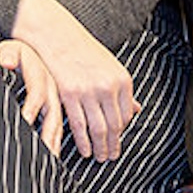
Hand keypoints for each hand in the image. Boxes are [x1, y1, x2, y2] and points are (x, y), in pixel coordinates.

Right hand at [8, 0, 134, 160]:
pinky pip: (79, 125)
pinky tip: (85, 150)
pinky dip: (83, 141)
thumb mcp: (109, 66)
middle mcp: (108, 86)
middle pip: (115, 125)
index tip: (118, 141)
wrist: (57, 34)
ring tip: (99, 158)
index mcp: (122, 79)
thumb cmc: (82, 50)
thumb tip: (136, 109)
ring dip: (100, 147)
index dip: (123, 132)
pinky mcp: (70, 94)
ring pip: (99, 129)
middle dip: (114, 145)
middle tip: (111, 157)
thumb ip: (122, 90)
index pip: (127, 115)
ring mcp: (89, 91)